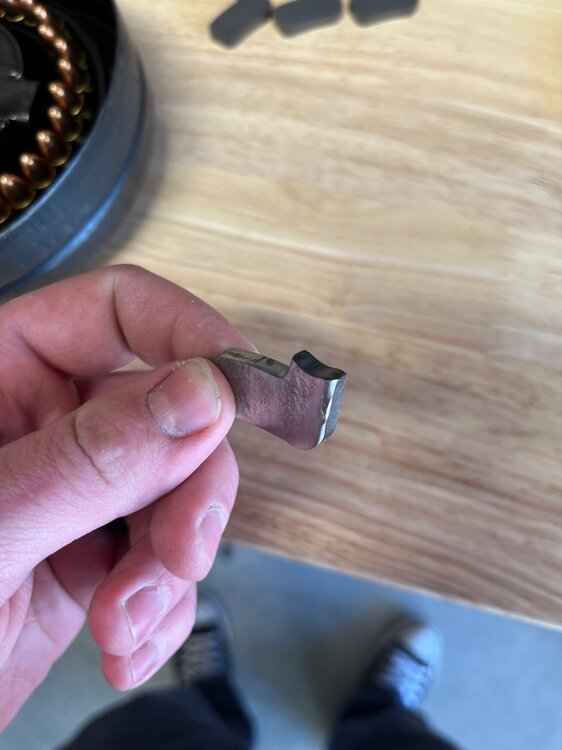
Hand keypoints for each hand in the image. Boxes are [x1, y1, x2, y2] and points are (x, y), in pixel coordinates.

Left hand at [0, 265, 251, 728]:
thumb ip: (91, 460)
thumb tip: (199, 394)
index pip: (112, 312)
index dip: (188, 333)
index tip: (244, 387)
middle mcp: (43, 428)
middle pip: (170, 415)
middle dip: (189, 491)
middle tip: (184, 549)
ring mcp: (72, 496)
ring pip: (178, 493)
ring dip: (169, 567)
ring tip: (124, 624)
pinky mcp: (88, 563)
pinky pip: (162, 562)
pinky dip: (159, 611)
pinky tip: (125, 648)